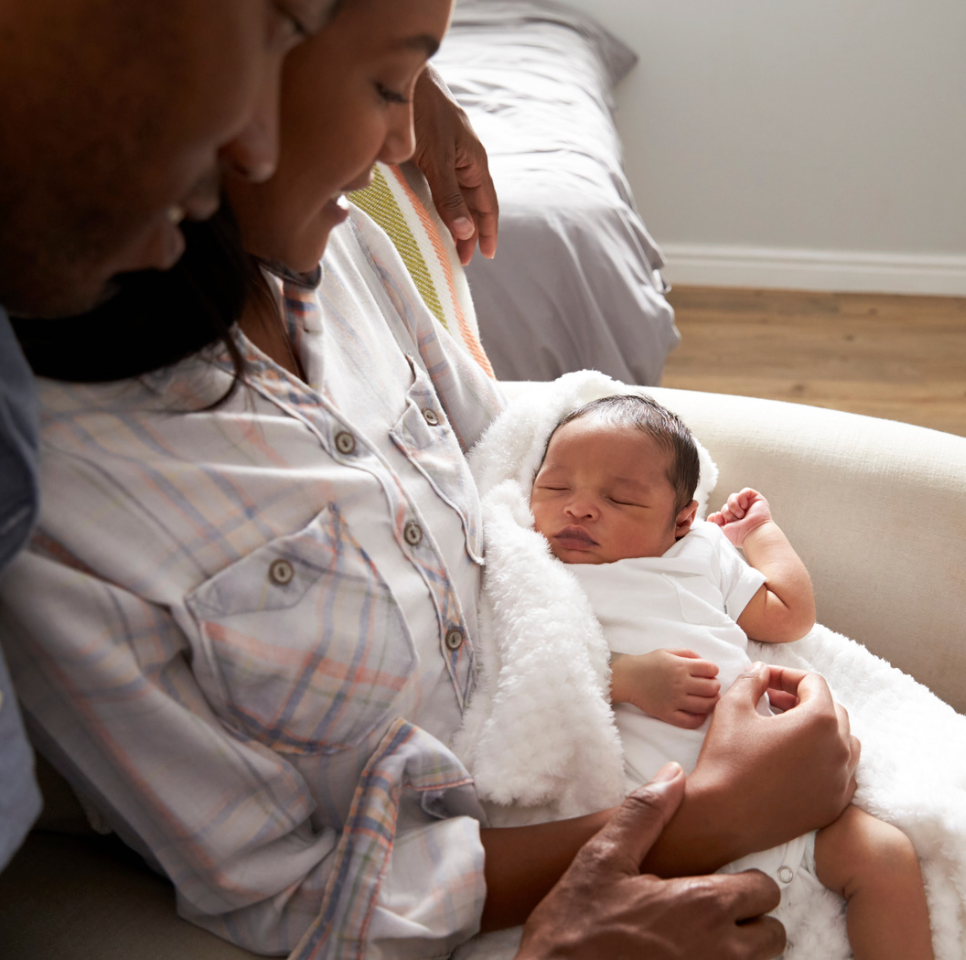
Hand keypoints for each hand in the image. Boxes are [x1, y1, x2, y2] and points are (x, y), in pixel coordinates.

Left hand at [411, 65, 498, 264]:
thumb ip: (449, 196)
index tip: (484, 257)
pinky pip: (439, 182)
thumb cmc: (423, 111)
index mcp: (474, 162)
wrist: (400, 74)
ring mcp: (447, 152)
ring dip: (453, 218)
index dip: (487, 232)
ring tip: (446, 241)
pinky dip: (438, 201)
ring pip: (455, 193)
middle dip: (468, 231)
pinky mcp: (428, 148)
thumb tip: (466, 233)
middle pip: (471, 203)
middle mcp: (464, 158)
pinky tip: (429, 210)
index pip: (487, 205)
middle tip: (459, 259)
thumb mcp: (437, 159)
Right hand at [514, 763, 785, 959]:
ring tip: (698, 938)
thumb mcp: (604, 858)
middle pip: (772, 936)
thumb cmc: (576, 925)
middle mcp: (719, 952)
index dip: (744, 882)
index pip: (765, 890)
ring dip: (738, 951)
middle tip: (711, 912)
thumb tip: (673, 776)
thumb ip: (645, 813)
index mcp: (703, 905)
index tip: (714, 882)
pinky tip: (683, 956)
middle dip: (749, 921)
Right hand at [611, 650, 719, 728]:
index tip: (709, 673)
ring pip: (706, 706)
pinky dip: (700, 719)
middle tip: (710, 686)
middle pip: (712, 688)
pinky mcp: (668, 714)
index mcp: (680, 666)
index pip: (711, 669)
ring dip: (711, 702)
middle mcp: (680, 683)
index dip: (713, 670)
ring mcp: (674, 700)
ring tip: (707, 699)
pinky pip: (691, 721)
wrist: (628, 678)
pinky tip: (699, 713)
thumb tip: (706, 664)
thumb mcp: (668, 652)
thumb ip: (689, 654)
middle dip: (715, 686)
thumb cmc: (649, 663)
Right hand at [644, 662, 858, 875]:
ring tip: (787, 730)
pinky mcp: (834, 806)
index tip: (764, 682)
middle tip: (772, 703)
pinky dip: (825, 761)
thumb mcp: (733, 707)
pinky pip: (842, 774)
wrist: (722, 816)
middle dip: (803, 700)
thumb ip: (752, 680)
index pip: (813, 683)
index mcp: (819, 721)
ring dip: (819, 730)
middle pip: (832, 710)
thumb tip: (761, 670)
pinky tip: (797, 761)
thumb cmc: (727, 760)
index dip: (786, 675)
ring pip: (843, 742)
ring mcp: (841, 781)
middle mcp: (839, 750)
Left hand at [708, 488, 772, 546]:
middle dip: (726, 512)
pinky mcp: (755, 499)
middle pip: (725, 505)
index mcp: (732, 521)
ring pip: (733, 497)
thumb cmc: (739, 535)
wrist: (752, 533)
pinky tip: (745, 507)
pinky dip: (742, 498)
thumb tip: (713, 515)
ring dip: (733, 506)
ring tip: (740, 515)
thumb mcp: (722, 531)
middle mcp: (740, 513)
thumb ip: (714, 524)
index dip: (718, 515)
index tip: (720, 519)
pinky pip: (744, 491)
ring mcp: (748, 505)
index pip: (720, 513)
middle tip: (733, 519)